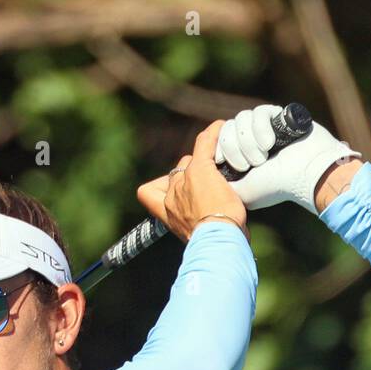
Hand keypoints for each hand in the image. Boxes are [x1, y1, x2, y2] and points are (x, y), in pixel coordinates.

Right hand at [137, 120, 246, 242]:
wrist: (216, 239)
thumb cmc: (213, 242)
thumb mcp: (200, 236)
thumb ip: (199, 226)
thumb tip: (218, 229)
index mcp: (166, 213)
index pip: (147, 192)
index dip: (161, 186)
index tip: (179, 191)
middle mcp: (170, 195)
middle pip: (176, 173)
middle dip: (191, 175)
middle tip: (214, 184)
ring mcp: (184, 181)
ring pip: (190, 161)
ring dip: (204, 162)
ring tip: (223, 166)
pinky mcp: (200, 170)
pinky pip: (204, 144)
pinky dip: (213, 134)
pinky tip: (221, 128)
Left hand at [215, 104, 360, 213]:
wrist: (307, 176)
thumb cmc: (275, 187)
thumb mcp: (239, 191)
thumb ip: (219, 181)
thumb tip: (204, 172)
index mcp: (240, 156)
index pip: (216, 140)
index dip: (218, 148)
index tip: (223, 162)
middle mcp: (250, 140)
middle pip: (226, 129)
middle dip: (234, 147)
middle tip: (249, 165)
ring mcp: (263, 127)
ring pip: (240, 119)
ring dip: (249, 141)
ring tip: (263, 157)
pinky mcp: (277, 116)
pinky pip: (257, 112)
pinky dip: (261, 128)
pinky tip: (270, 143)